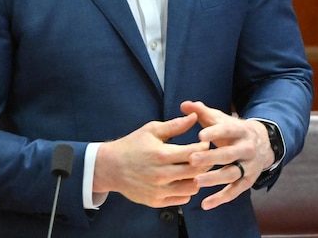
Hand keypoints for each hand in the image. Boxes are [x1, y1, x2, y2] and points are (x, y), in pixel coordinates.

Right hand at [93, 112, 211, 207]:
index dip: (204, 147)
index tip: (205, 143)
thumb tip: (194, 117)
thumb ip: (175, 125)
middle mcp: (161, 175)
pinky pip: (182, 198)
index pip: (193, 152)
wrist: (110, 167)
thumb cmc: (132, 145)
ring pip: (192, 187)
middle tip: (206, 156)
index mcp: (161, 154)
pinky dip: (187, 189)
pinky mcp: (157, 201)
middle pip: (196, 171)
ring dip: (198, 178)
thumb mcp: (151, 130)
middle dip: (205, 162)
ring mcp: (159, 190)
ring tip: (195, 168)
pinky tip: (184, 179)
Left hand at [180, 100, 273, 209]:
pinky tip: (205, 204)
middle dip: (211, 158)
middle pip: (229, 154)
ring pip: (232, 174)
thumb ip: (202, 112)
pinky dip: (221, 198)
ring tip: (196, 182)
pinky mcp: (248, 181)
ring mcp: (249, 166)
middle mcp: (247, 148)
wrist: (262, 143)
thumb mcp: (221, 119)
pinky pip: (235, 191)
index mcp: (240, 130)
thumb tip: (184, 104)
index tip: (199, 136)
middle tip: (192, 160)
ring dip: (214, 179)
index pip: (228, 131)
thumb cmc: (232, 130)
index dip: (215, 133)